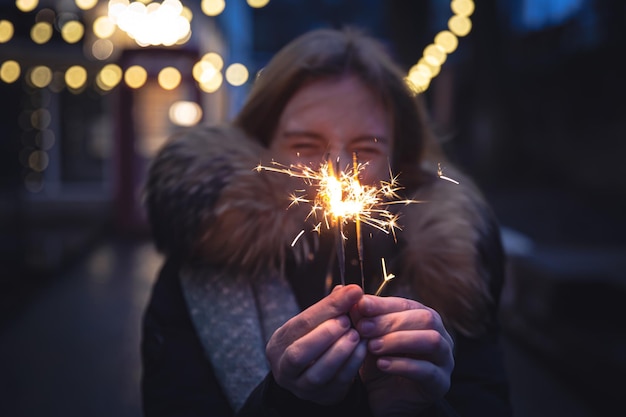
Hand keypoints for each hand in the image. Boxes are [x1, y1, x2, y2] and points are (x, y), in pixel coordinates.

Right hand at [266, 284, 367, 404]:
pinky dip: (352, 364)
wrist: (312, 374)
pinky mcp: (323, 397)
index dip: (328, 307)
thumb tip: (350, 289)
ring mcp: (302, 387)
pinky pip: (338, 382)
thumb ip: (330, 307)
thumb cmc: (314, 341)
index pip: (301, 323)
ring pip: (318, 372)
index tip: (353, 292)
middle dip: (326, 334)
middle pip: (300, 352)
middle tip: (347, 320)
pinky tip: (363, 348)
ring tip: (356, 334)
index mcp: (279, 343)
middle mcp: (284, 368)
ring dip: (340, 351)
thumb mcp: (315, 324)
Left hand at [352, 295, 454, 415]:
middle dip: (390, 321)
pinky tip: (382, 364)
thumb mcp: (367, 338)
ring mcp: (444, 359)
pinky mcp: (440, 383)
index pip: (407, 303)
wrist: (384, 398)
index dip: (383, 304)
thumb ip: (360, 316)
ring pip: (431, 341)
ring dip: (399, 340)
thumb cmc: (378, 362)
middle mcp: (439, 334)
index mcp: (423, 317)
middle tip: (364, 328)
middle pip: (424, 318)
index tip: (360, 304)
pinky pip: (428, 370)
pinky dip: (403, 365)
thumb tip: (342, 290)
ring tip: (372, 346)